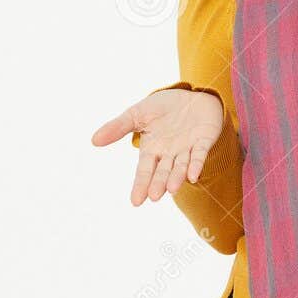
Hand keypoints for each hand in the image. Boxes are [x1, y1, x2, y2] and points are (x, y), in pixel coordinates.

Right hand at [90, 87, 224, 205]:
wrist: (191, 95)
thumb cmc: (163, 107)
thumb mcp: (137, 114)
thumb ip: (118, 127)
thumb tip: (94, 141)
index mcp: (152, 149)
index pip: (145, 170)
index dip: (141, 185)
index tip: (136, 202)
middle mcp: (170, 153)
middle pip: (163, 171)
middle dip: (158, 183)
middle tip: (154, 197)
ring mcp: (188, 148)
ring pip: (181, 166)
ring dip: (177, 177)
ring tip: (171, 190)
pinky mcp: (204, 140)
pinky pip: (200, 154)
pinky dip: (197, 164)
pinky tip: (194, 176)